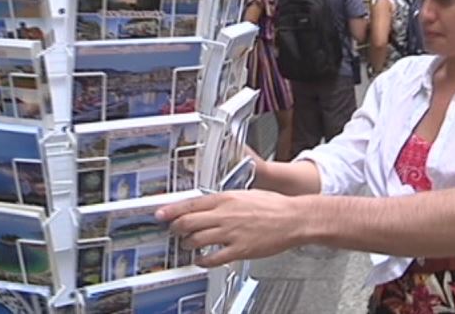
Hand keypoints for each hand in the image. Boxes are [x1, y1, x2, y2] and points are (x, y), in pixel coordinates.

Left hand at [156, 190, 303, 265]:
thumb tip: (208, 205)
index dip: (171, 211)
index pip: (190, 204)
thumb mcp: (246, 194)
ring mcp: (231, 233)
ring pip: (196, 240)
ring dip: (187, 245)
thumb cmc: (274, 206)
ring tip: (188, 246)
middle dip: (175, 229)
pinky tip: (202, 259)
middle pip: (187, 223)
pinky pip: (212, 258)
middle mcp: (225, 215)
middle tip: (173, 232)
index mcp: (226, 198)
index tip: (161, 215)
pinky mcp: (239, 249)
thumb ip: (225, 200)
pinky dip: (202, 260)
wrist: (294, 218)